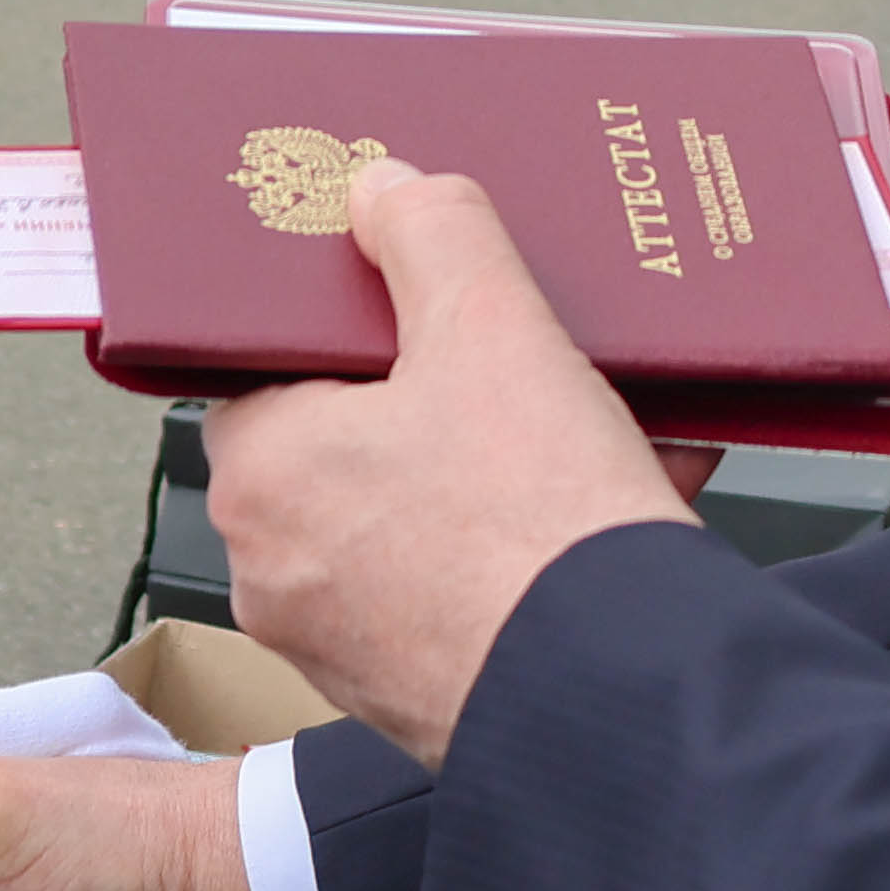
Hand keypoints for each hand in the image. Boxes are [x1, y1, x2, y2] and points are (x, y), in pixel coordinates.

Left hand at [204, 163, 703, 765]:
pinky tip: (623, 498)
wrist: (629, 699)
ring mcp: (342, 644)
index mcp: (260, 471)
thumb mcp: (491, 327)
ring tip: (597, 429)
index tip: (412, 303)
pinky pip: (461, 585)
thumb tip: (383, 191)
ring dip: (503, 466)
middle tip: (520, 358)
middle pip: (354, 439)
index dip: (349, 323)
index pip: (269, 363)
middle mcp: (276, 570)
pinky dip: (525, 541)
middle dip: (449, 392)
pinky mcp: (416, 695)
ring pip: (417, 514)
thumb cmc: (536, 534)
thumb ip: (430, 233)